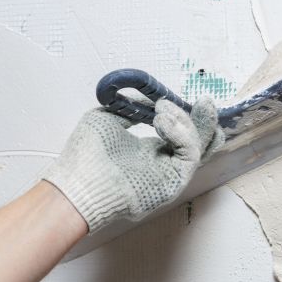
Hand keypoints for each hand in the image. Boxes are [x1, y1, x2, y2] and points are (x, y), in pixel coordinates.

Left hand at [43, 96, 223, 231]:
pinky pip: (190, 155)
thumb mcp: (108, 119)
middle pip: (199, 143)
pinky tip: (163, 120)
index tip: (188, 99)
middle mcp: (164, 165)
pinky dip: (182, 133)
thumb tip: (150, 100)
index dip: (188, 118)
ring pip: (198, 148)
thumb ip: (132, 109)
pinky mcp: (173, 183)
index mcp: (150, 153)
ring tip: (165, 110)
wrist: (77, 182)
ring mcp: (170, 176)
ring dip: (189, 123)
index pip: (181, 136)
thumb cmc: (85, 155)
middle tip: (204, 101)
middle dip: (205, 121)